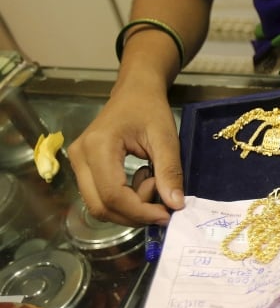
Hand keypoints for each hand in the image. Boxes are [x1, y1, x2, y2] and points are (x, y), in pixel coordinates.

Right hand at [67, 80, 183, 226]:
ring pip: (99, 205)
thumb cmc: (150, 109)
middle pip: (101, 206)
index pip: (113, 194)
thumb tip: (175, 205)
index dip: (140, 211)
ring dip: (130, 208)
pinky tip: (142, 181)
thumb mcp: (166, 138)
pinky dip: (124, 201)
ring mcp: (77, 163)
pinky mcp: (83, 168)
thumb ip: (169, 171)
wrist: (135, 92)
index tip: (166, 214)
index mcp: (98, 147)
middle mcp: (79, 157)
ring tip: (153, 183)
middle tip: (162, 204)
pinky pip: (100, 196)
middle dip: (134, 215)